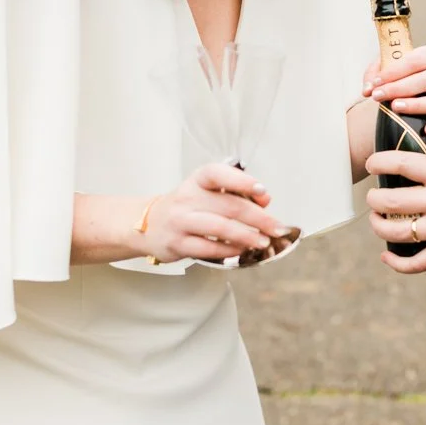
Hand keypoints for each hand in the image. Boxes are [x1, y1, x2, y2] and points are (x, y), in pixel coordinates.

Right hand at [145, 163, 292, 264]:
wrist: (148, 224)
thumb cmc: (187, 207)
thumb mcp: (208, 192)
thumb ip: (236, 193)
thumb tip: (265, 200)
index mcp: (198, 180)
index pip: (218, 173)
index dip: (242, 181)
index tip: (263, 191)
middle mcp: (188, 197)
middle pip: (229, 205)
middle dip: (259, 218)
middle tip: (277, 227)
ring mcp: (180, 221)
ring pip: (219, 228)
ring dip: (246, 236)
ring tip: (264, 241)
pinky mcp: (177, 243)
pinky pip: (208, 249)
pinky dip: (229, 250)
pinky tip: (241, 250)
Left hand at [362, 41, 425, 136]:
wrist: (422, 85)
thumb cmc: (407, 73)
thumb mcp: (392, 66)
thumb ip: (376, 73)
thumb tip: (367, 89)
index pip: (416, 60)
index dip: (393, 72)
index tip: (375, 83)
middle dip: (399, 88)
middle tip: (377, 96)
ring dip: (418, 105)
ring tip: (395, 107)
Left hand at [365, 150, 425, 272]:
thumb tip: (404, 175)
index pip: (403, 163)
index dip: (379, 162)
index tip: (371, 164)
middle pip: (391, 201)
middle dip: (374, 201)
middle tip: (373, 200)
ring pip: (396, 232)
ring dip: (379, 228)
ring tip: (377, 222)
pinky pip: (415, 263)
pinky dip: (396, 263)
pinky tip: (387, 256)